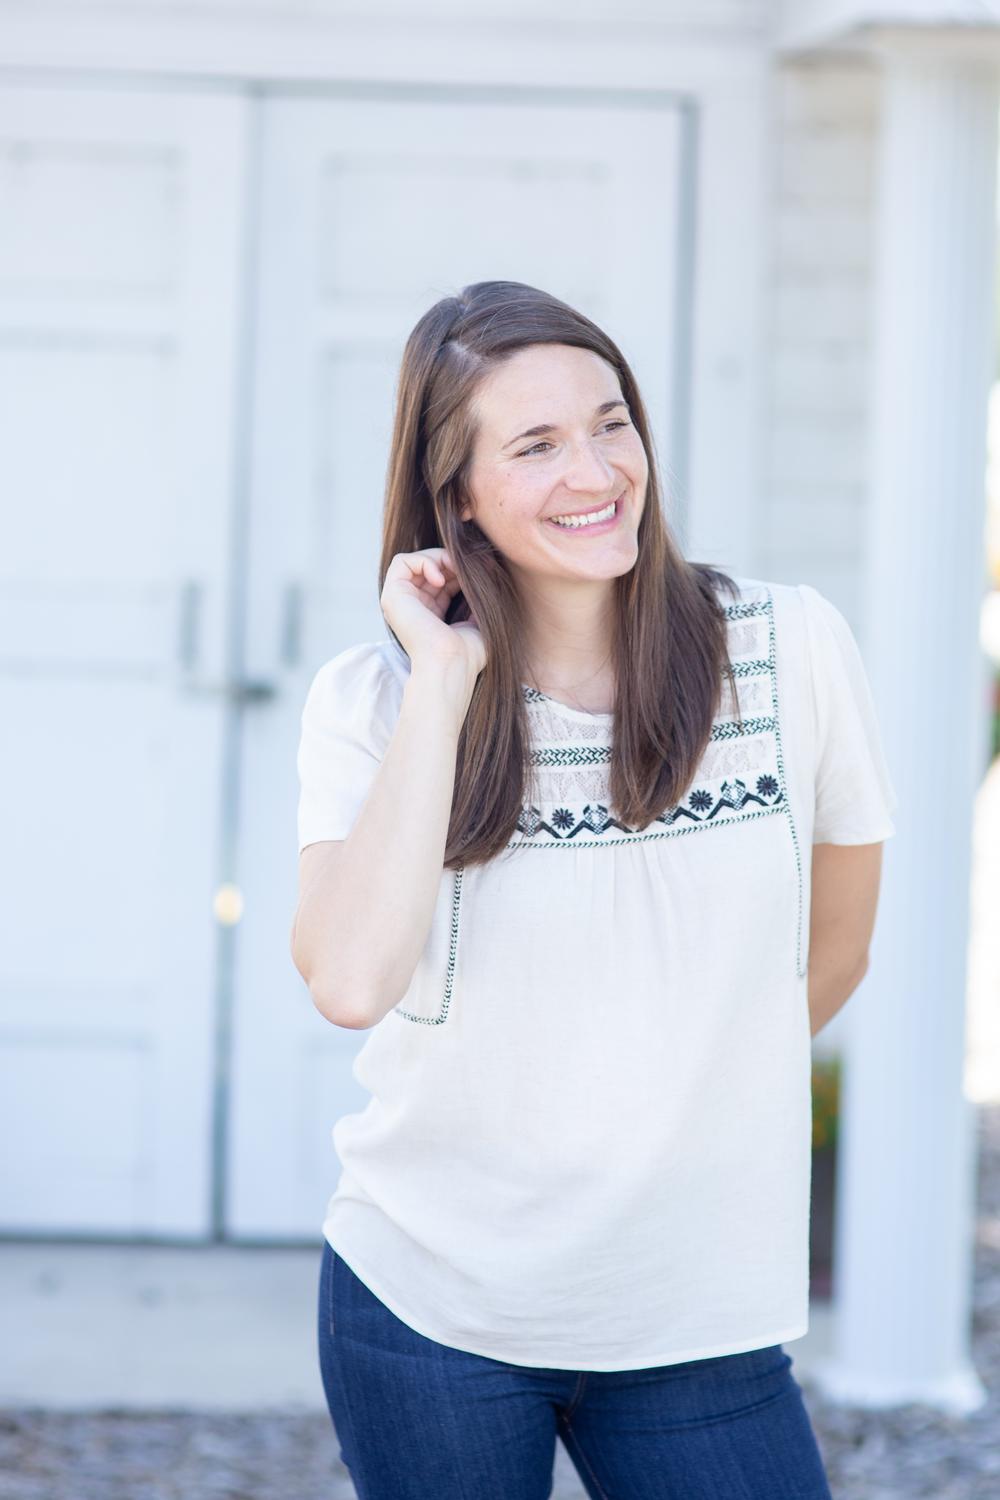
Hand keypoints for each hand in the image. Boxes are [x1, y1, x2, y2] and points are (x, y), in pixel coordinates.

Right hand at [380, 548, 486, 681]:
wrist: (450, 664)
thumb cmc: (468, 652)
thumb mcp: (478, 619)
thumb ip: (477, 596)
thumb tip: (486, 567)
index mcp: (430, 614)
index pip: (443, 579)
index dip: (460, 570)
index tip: (480, 572)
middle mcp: (412, 607)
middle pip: (429, 568)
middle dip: (451, 562)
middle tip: (469, 568)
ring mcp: (400, 601)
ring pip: (415, 561)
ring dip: (438, 558)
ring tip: (455, 570)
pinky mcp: (392, 595)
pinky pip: (402, 562)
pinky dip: (424, 561)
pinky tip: (441, 578)